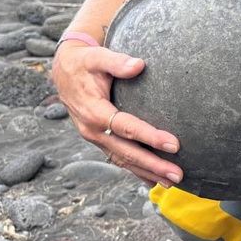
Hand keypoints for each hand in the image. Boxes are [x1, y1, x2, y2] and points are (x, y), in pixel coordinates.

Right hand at [52, 42, 182, 186]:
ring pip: (122, 160)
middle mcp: (93, 130)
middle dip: (152, 165)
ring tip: (171, 182)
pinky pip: (118, 158)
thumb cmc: (84, 63)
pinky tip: (152, 180)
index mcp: (94, 111)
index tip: (173, 144)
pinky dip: (135, 170)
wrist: (64, 72)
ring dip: (146, 172)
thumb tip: (139, 65)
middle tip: (177, 175)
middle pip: (126, 152)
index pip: (125, 127)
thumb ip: (117, 62)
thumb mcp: (97, 57)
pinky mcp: (99, 139)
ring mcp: (95, 138)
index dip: (149, 136)